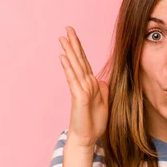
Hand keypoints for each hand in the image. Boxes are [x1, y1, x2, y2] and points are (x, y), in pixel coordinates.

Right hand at [59, 26, 108, 147]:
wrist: (87, 138)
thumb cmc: (94, 123)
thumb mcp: (104, 103)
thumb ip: (103, 90)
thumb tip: (102, 80)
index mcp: (90, 84)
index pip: (85, 62)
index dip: (80, 48)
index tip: (74, 35)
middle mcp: (84, 84)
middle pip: (78, 60)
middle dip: (73, 44)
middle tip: (67, 28)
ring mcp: (80, 89)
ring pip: (75, 66)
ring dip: (69, 51)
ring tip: (63, 38)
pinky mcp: (78, 97)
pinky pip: (73, 80)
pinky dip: (69, 68)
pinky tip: (63, 57)